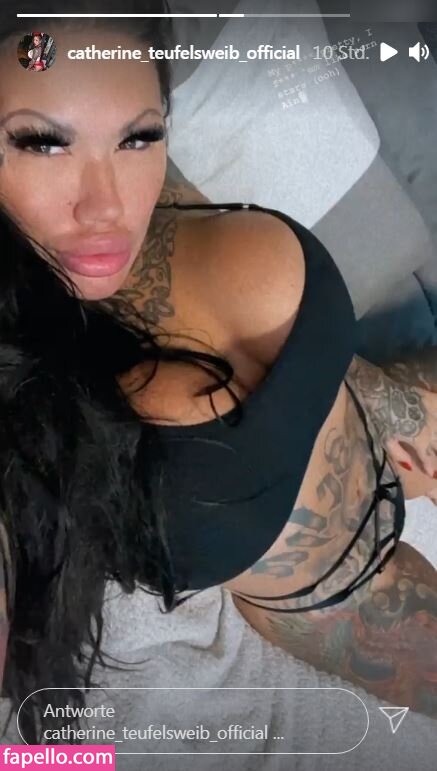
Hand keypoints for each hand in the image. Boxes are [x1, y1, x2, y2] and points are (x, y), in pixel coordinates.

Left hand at [346, 357, 436, 482]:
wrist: (381, 392)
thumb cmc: (381, 418)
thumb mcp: (385, 440)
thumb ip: (399, 455)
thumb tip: (410, 468)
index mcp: (419, 440)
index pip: (428, 458)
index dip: (430, 467)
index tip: (432, 474)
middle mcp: (431, 428)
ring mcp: (434, 414)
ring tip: (436, 442)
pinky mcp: (433, 400)